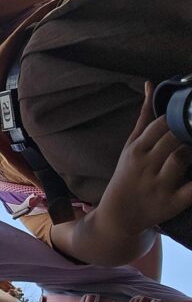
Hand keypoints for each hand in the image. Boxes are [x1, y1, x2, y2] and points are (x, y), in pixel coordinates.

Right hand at [97, 82, 191, 236]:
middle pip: (174, 139)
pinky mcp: (172, 203)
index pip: (161, 124)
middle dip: (190, 130)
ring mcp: (158, 185)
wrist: (117, 217)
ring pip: (182, 158)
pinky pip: (191, 190)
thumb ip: (143, 116)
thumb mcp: (130, 146)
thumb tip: (149, 84)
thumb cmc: (127, 176)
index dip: (179, 116)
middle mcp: (145, 166)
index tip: (191, 111)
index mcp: (136, 150)